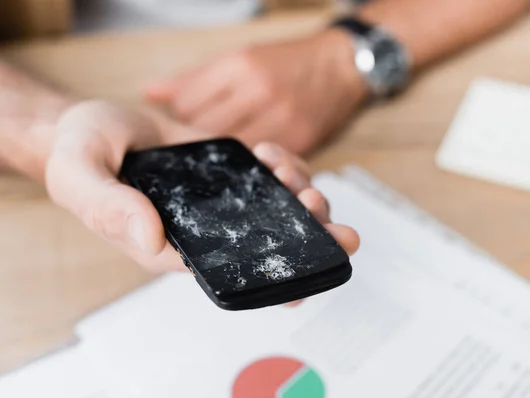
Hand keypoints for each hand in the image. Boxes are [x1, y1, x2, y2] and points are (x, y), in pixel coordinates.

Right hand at [45, 100, 359, 272]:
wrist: (94, 126)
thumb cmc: (80, 155)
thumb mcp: (79, 177)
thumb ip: (108, 207)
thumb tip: (151, 239)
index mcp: (172, 247)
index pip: (232, 273)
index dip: (276, 272)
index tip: (306, 254)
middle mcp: (205, 231)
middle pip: (267, 245)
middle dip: (305, 232)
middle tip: (312, 203)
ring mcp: (221, 202)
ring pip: (276, 211)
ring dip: (298, 195)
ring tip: (290, 173)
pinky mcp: (229, 174)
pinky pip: (267, 179)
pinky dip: (281, 167)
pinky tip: (271, 154)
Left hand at [145, 30, 367, 154]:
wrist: (340, 67)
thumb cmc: (286, 62)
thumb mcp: (239, 57)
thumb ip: (193, 78)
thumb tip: (150, 93)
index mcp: (240, 67)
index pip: (188, 105)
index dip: (179, 121)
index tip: (181, 129)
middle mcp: (260, 92)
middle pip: (208, 132)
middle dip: (197, 145)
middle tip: (198, 152)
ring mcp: (282, 119)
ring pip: (235, 152)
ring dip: (226, 160)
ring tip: (225, 161)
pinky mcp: (300, 141)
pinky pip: (264, 164)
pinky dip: (252, 167)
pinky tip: (249, 165)